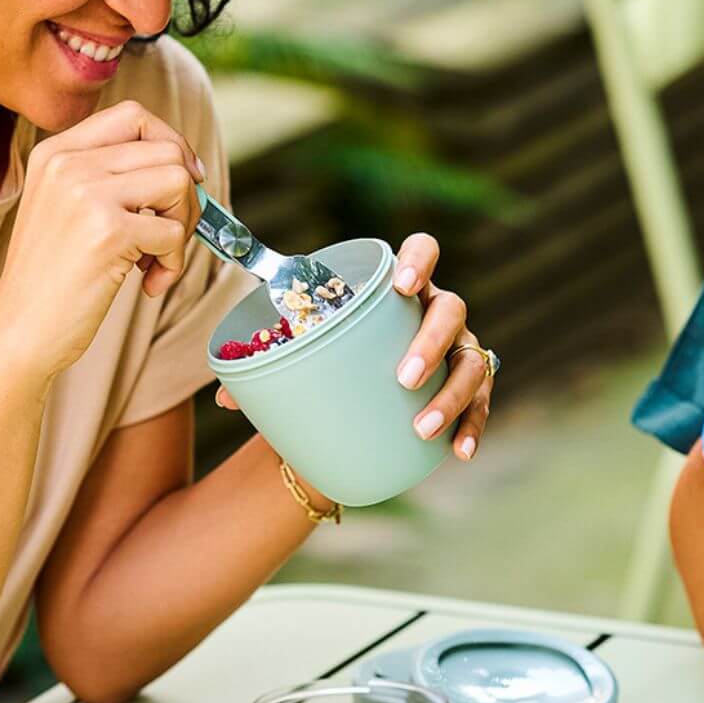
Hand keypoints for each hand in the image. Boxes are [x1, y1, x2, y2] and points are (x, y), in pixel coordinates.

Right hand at [0, 99, 203, 382]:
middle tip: (172, 233)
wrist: (17, 333)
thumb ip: (112, 177)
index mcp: (56, 152)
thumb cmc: (52, 278)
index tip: (185, 178)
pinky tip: (148, 283)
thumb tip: (189, 166)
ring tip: (157, 259)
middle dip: (186, 194)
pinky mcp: (107, 232)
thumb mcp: (67, 207)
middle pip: (166, 149)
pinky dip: (174, 263)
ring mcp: (86, 194)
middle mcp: (68, 164)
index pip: (133, 115)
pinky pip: (174, 233)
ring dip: (185, 226)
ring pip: (179, 181)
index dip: (171, 142)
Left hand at [216, 233, 495, 461]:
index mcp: (401, 286)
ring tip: (422, 428)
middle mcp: (437, 310)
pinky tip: (458, 452)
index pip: (422, 251)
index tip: (400, 285)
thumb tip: (224, 396)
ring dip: (451, 395)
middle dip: (431, 341)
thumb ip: (268, 361)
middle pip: (450, 310)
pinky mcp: (469, 388)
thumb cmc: (329, 359)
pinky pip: (479, 405)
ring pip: (470, 362)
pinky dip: (471, 427)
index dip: (418, 261)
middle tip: (402, 376)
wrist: (352, 397)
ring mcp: (459, 348)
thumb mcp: (302, 350)